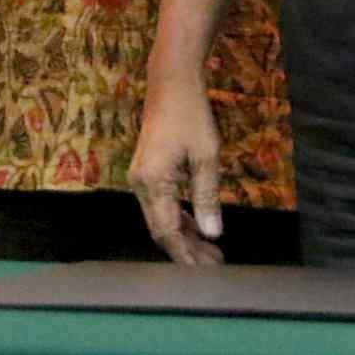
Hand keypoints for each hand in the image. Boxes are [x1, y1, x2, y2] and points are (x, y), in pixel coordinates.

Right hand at [127, 81, 226, 264]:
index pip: (166, 231)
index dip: (185, 254)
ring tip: (210, 251)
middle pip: (160, 229)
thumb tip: (212, 233)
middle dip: (186, 249)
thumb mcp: (206, 156)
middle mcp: (139, 183)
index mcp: (153, 182)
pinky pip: (159, 204)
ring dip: (183, 235)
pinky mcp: (146, 172)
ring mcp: (140, 177)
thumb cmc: (191, 115)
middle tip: (215, 264)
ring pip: (159, 218)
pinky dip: (177, 217)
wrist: (171, 82)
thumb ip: (207, 197)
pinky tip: (196, 226)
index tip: (206, 271)